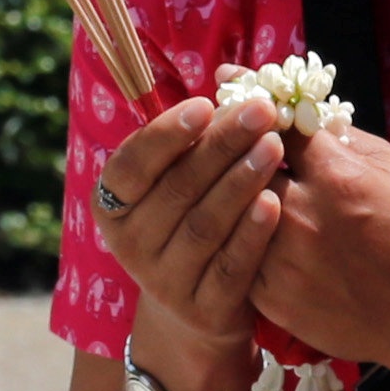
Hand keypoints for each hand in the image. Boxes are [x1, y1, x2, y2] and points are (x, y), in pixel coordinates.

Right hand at [93, 94, 286, 390]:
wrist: (196, 313)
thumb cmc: (190, 223)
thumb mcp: (176, 185)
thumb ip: (193, 140)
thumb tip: (232, 77)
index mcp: (114, 205)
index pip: (132, 166)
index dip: (166, 135)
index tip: (205, 104)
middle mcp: (131, 245)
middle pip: (178, 189)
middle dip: (221, 146)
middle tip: (261, 111)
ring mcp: (164, 282)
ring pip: (204, 225)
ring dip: (241, 182)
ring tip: (274, 147)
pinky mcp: (203, 311)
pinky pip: (230, 268)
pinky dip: (252, 234)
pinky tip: (275, 203)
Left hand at [250, 121, 389, 390]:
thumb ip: (340, 139)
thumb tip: (297, 112)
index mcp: (334, 175)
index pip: (275, 127)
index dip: (260, 114)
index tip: (250, 108)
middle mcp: (301, 215)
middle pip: (242, 167)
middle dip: (237, 152)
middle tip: (232, 144)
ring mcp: (282, 260)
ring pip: (232, 213)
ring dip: (232, 198)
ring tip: (230, 188)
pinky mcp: (271, 297)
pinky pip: (237, 256)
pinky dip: (239, 240)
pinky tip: (243, 233)